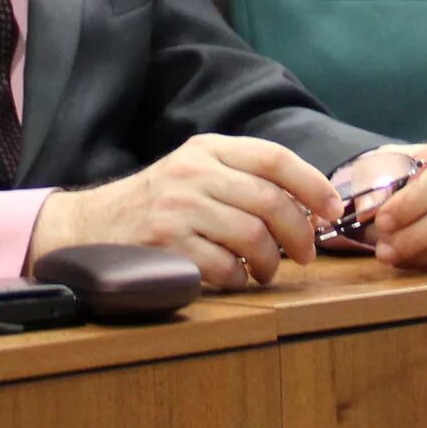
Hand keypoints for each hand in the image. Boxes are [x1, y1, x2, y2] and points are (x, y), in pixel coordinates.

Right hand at [30, 135, 337, 290]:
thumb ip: (244, 177)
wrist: (93, 225)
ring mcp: (178, 209)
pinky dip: (239, 279)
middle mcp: (193, 173)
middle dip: (300, 234)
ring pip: (253, 236)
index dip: (313, 184)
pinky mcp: (166, 245)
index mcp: (207, 149)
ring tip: (268, 270)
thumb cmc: (159, 202)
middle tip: (308, 254)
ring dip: (271, 262)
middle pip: (270, 201)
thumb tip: (312, 205)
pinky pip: (224, 267)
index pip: (274, 158)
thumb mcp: (195, 170)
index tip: (333, 209)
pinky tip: (235, 278)